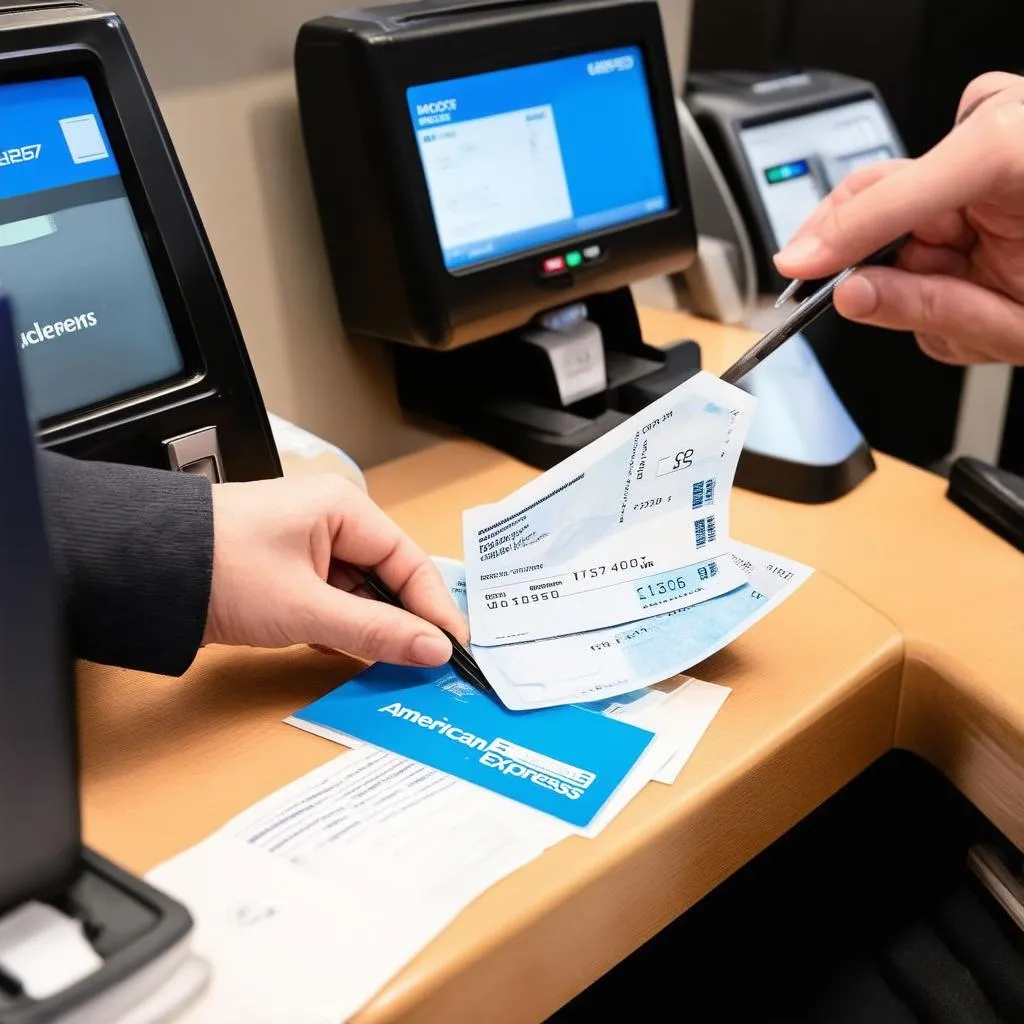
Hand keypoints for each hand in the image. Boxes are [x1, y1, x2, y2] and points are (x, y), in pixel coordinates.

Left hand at [202, 473, 467, 666]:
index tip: (453, 646)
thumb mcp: (307, 608)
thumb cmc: (219, 568)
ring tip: (393, 664)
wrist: (140, 574)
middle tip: (428, 661)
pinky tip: (349, 656)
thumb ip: (375, 631)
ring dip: (371, 629)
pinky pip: (331, 603)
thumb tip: (432, 649)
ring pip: (358, 593)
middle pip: (386, 576)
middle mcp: (329, 523)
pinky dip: (341, 630)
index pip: (407, 560)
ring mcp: (304, 549)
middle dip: (404, 620)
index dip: (433, 606)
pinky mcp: (283, 575)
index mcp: (343, 509)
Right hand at [774, 72, 1023, 365]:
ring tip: (965, 302)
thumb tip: (850, 294)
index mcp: (1018, 154)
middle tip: (845, 296)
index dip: (843, 232)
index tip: (798, 267)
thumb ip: (928, 304)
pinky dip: (930, 259)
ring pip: (898, 212)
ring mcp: (996, 133)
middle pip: (887, 191)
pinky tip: (969, 279)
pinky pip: (922, 210)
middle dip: (867, 255)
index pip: (903, 188)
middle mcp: (1005, 129)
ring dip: (910, 269)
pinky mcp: (987, 148)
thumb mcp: (1019, 322)